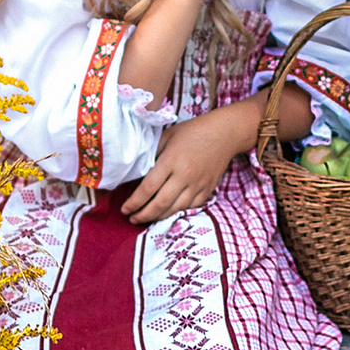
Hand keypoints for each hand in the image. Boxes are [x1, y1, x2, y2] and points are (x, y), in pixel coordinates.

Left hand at [125, 109, 246, 222]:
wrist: (225, 133)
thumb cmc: (193, 131)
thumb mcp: (167, 136)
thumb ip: (152, 153)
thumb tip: (138, 171)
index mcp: (171, 160)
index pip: (148, 188)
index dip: (134, 202)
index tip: (124, 208)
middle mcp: (184, 175)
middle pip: (160, 204)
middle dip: (143, 215)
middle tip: (132, 218)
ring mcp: (198, 184)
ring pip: (175, 209)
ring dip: (158, 217)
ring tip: (145, 218)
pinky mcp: (207, 189)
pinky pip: (190, 207)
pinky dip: (176, 212)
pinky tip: (167, 212)